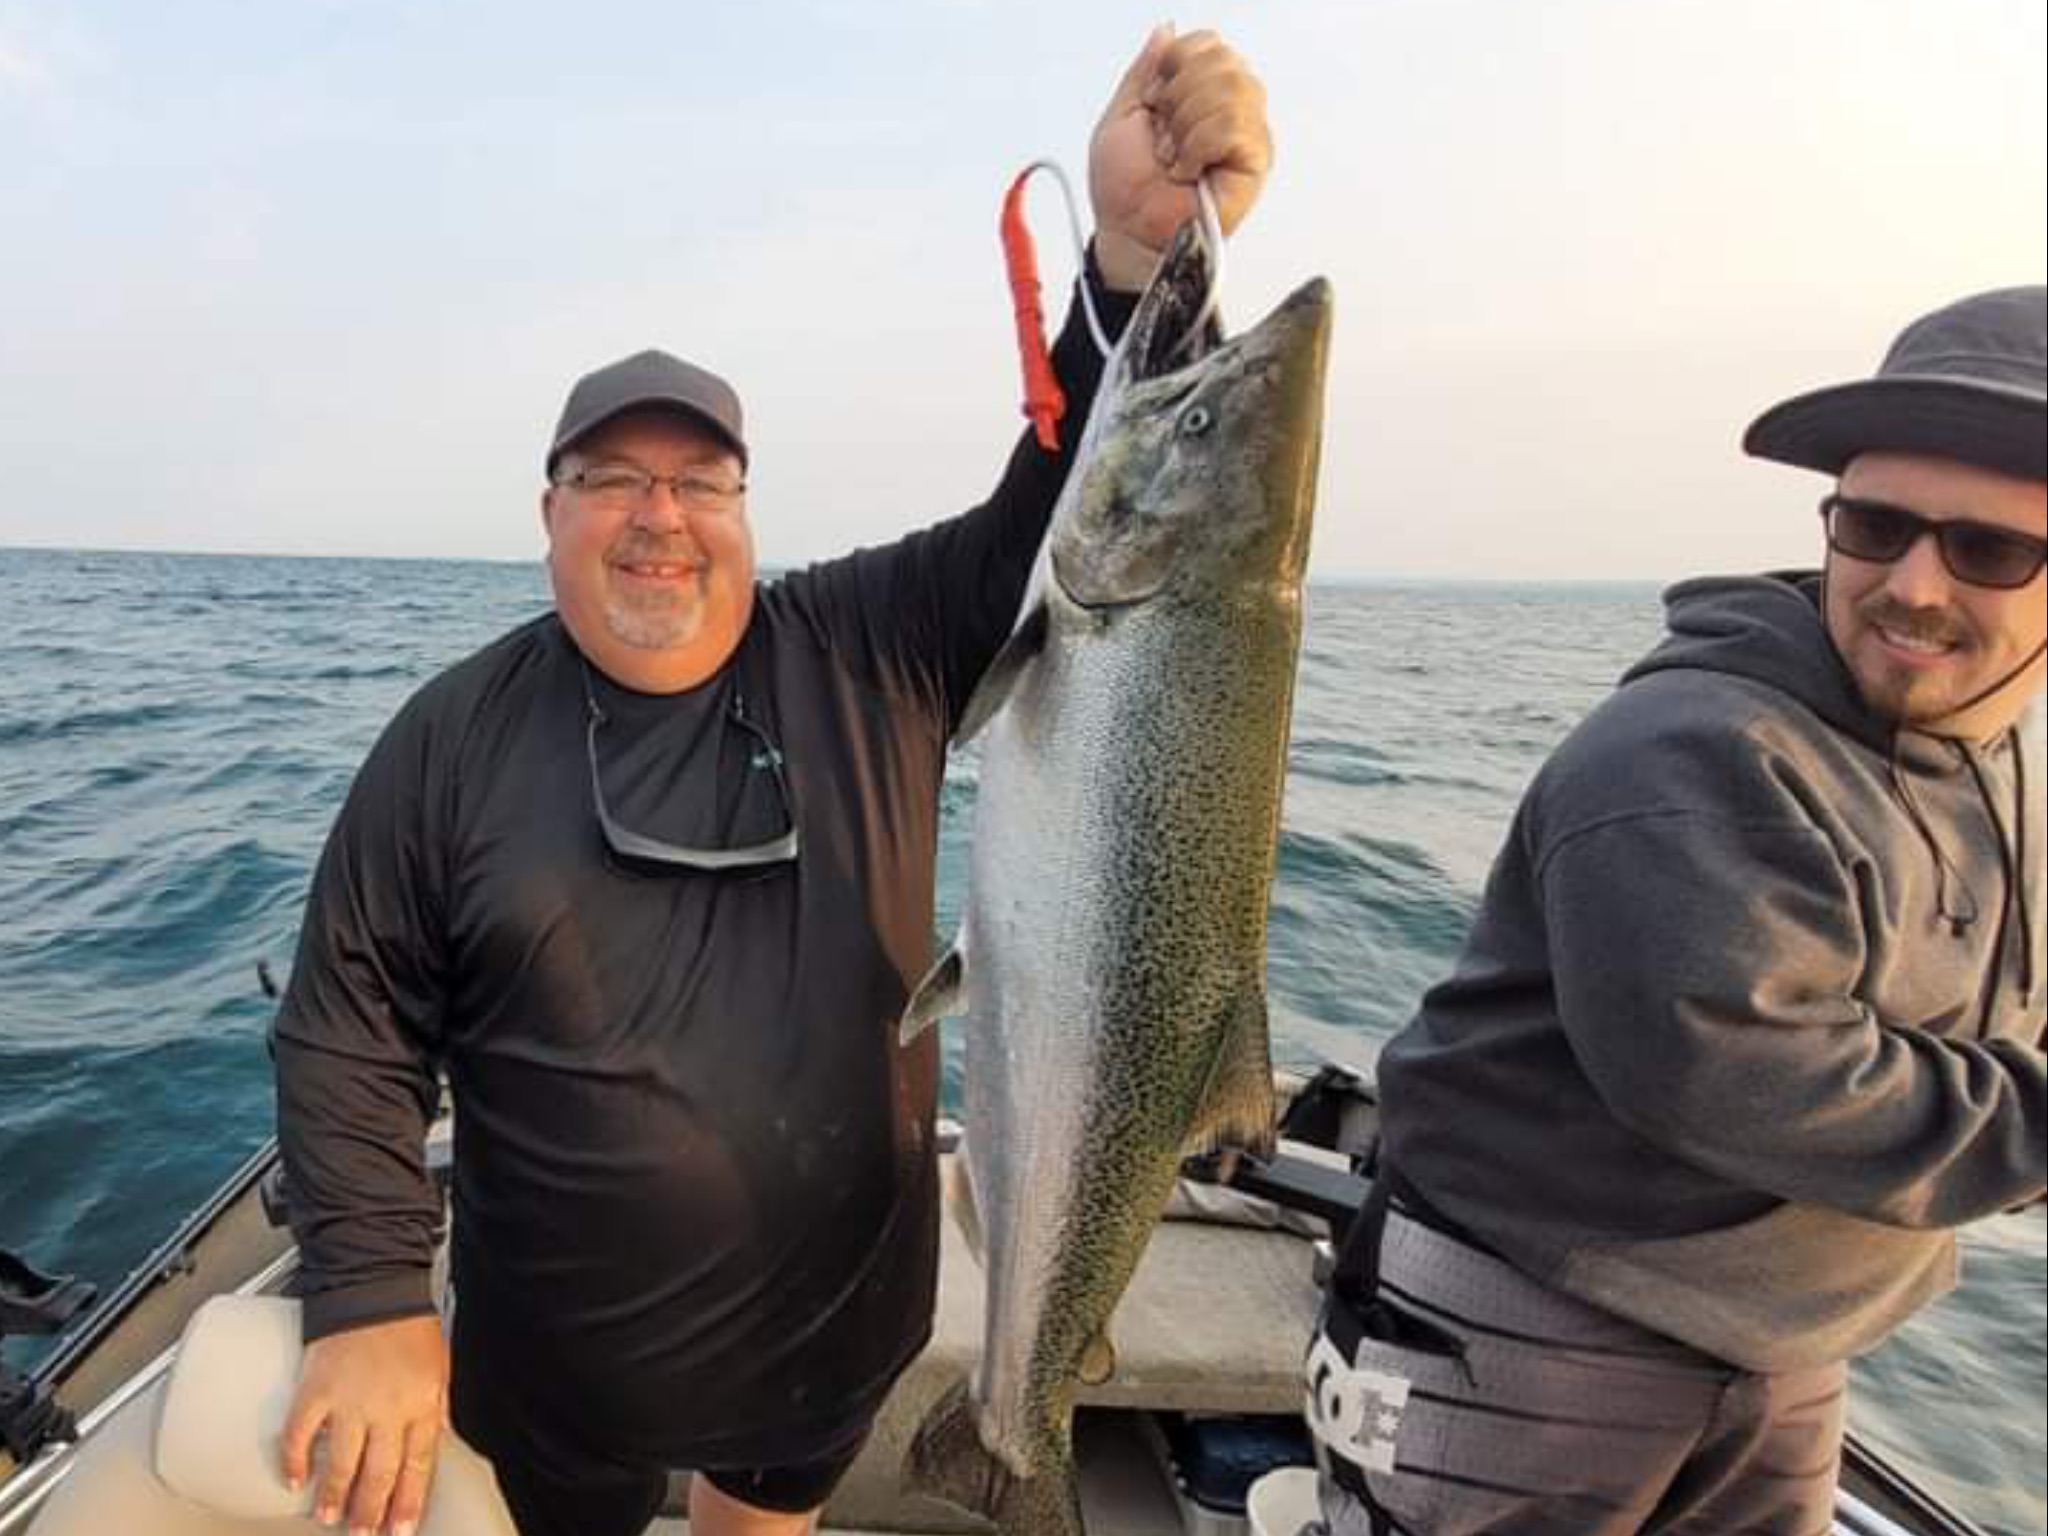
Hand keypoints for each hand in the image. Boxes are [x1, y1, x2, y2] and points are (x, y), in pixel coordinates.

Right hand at [281, 1315, 449, 1535]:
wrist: (375, 1284)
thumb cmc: (408, 1323)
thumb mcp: (440, 1366)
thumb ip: (437, 1406)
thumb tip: (437, 1439)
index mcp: (422, 1403)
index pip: (417, 1467)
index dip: (408, 1503)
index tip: (400, 1529)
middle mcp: (388, 1408)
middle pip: (379, 1474)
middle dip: (370, 1511)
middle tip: (363, 1533)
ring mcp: (350, 1402)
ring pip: (342, 1463)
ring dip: (334, 1496)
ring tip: (329, 1517)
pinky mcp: (315, 1389)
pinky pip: (301, 1435)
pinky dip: (295, 1460)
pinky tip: (294, 1479)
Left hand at [1089, 25, 1273, 290]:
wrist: (1128, 231)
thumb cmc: (1125, 188)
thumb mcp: (1124, 112)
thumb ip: (1146, 69)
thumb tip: (1167, 30)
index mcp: (1203, 92)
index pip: (1208, 43)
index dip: (1172, 67)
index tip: (1154, 107)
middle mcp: (1231, 108)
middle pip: (1222, 58)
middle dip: (1177, 98)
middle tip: (1164, 138)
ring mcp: (1247, 134)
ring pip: (1230, 87)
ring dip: (1186, 126)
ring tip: (1176, 158)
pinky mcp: (1255, 161)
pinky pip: (1232, 125)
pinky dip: (1197, 147)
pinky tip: (1188, 171)